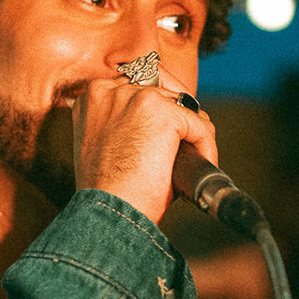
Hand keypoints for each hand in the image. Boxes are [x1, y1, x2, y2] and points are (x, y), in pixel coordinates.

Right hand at [70, 70, 217, 222]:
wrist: (109, 213)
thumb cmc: (105, 191)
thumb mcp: (101, 145)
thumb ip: (118, 123)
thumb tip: (153, 122)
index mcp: (92, 96)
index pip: (137, 85)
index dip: (157, 107)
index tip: (164, 131)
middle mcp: (112, 90)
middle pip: (164, 88)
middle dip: (178, 115)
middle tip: (185, 144)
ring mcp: (138, 98)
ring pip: (184, 105)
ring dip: (193, 131)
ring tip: (192, 159)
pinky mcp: (163, 113)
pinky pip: (199, 125)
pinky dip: (206, 147)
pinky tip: (197, 168)